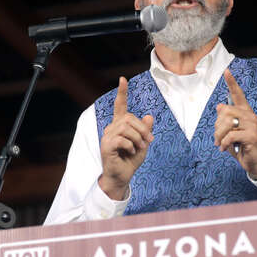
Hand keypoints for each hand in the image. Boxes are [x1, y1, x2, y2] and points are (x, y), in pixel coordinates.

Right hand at [98, 76, 153, 199]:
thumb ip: (145, 131)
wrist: (122, 177)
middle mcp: (111, 128)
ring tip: (140, 147)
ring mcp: (107, 136)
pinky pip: (121, 139)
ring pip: (126, 128)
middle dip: (142, 129)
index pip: (120, 106)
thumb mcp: (143, 144)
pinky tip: (132, 151)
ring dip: (138, 138)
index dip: (122, 93)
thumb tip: (149, 116)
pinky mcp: (106, 145)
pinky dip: (130, 145)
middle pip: (129, 118)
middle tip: (149, 140)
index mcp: (120, 125)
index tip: (123, 79)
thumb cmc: (130, 161)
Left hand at [214, 69, 256, 179]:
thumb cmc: (242, 146)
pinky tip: (224, 149)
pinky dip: (223, 143)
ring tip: (220, 144)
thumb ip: (226, 119)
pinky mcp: (251, 136)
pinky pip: (230, 135)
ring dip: (218, 136)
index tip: (226, 71)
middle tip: (217, 138)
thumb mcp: (231, 132)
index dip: (232, 83)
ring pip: (227, 123)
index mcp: (245, 112)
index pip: (238, 94)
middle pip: (225, 111)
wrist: (256, 161)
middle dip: (217, 126)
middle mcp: (250, 116)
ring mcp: (252, 125)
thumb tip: (219, 106)